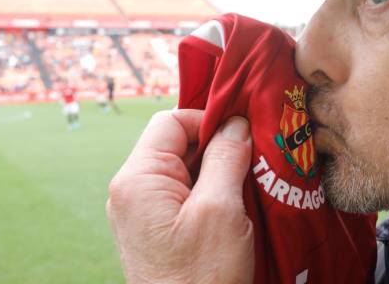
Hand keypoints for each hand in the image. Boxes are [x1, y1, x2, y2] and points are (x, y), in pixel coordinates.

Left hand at [107, 109, 253, 283]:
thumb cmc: (202, 277)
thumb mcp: (221, 210)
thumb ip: (225, 157)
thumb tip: (236, 122)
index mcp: (137, 180)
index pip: (170, 121)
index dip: (209, 120)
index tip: (244, 133)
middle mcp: (132, 192)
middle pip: (177, 144)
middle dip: (218, 146)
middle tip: (255, 158)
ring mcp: (143, 213)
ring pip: (185, 170)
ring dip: (219, 170)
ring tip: (251, 183)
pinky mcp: (158, 231)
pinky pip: (185, 195)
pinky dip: (213, 192)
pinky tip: (238, 204)